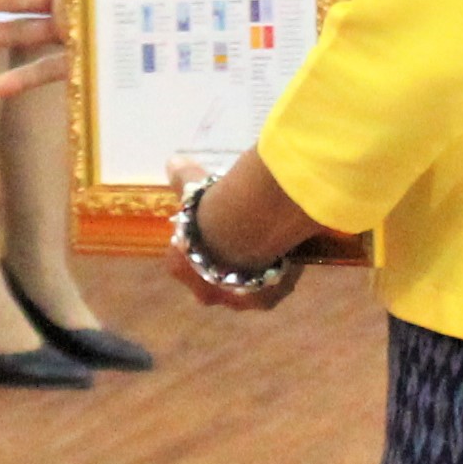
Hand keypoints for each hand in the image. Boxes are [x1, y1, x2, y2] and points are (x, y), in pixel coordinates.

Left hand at [160, 153, 322, 312]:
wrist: (247, 228)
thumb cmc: (212, 210)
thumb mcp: (194, 190)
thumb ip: (184, 178)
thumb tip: (174, 162)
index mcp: (178, 268)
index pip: (182, 260)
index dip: (198, 245)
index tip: (213, 229)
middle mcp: (205, 292)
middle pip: (214, 281)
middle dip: (225, 266)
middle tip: (242, 239)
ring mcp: (235, 300)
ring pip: (246, 288)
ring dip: (255, 272)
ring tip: (269, 244)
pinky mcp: (266, 301)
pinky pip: (272, 287)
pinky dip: (280, 271)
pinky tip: (288, 251)